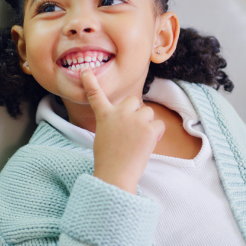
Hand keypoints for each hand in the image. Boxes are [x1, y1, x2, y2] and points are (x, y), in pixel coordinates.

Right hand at [82, 70, 164, 192]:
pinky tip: (147, 145)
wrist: (116, 174)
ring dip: (146, 123)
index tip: (86, 71)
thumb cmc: (109, 160)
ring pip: (148, 112)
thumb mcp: (103, 136)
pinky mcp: (149, 129)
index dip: (90, 82)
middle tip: (133, 128)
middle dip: (136, 111)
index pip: (96, 95)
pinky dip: (156, 134)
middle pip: (133, 100)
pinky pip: (159, 125)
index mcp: (104, 116)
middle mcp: (119, 113)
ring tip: (138, 140)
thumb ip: (113, 123)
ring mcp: (135, 120)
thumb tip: (129, 121)